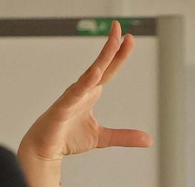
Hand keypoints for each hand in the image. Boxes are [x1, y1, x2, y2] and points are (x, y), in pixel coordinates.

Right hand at [18, 22, 151, 186]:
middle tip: (119, 27)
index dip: (119, 55)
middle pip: (100, 65)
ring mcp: (71, 97)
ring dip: (102, 59)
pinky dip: (85, 83)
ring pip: (89, 74)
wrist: (46, 149)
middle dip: (110, 46)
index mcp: (91, 92)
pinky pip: (75, 93)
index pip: (109, 70)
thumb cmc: (68, 137)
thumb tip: (148, 140)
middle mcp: (81, 90)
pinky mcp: (62, 109)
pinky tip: (96, 73)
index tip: (129, 39)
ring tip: (114, 43)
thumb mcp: (103, 138)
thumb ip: (124, 137)